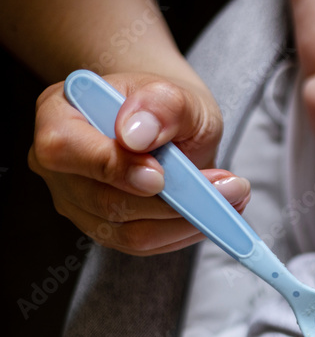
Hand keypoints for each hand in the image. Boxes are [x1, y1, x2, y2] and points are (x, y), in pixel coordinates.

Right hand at [29, 72, 247, 255]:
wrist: (166, 122)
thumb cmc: (163, 106)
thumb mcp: (173, 92)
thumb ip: (160, 105)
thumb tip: (136, 134)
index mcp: (58, 116)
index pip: (65, 149)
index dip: (113, 167)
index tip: (161, 175)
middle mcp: (59, 167)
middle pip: (104, 201)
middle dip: (173, 202)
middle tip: (230, 186)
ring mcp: (78, 203)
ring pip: (129, 233)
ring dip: (189, 221)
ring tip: (234, 197)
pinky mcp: (105, 229)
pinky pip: (146, 244)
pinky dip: (187, 232)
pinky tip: (217, 212)